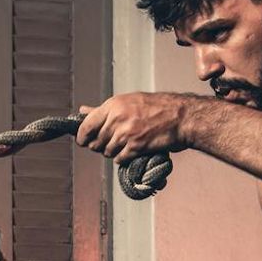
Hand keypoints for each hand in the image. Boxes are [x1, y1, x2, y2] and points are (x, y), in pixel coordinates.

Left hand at [75, 93, 194, 162]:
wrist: (180, 116)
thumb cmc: (156, 107)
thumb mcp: (128, 101)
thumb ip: (103, 110)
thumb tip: (82, 111)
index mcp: (113, 105)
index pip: (86, 125)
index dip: (81, 136)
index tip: (82, 141)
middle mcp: (117, 118)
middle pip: (96, 141)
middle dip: (100, 146)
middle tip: (109, 143)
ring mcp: (126, 133)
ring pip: (107, 151)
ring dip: (113, 152)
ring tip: (124, 145)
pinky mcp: (136, 146)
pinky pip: (119, 159)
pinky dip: (123, 158)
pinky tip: (131, 151)